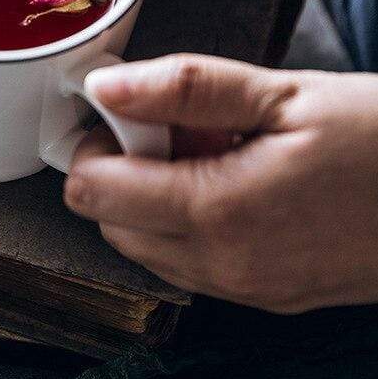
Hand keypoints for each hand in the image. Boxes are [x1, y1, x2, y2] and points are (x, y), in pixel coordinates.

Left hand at [64, 54, 377, 312]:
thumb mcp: (284, 94)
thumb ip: (184, 88)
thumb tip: (105, 85)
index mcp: (219, 211)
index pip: (92, 189)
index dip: (96, 139)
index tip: (125, 107)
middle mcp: (223, 264)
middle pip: (109, 220)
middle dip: (120, 166)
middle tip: (171, 123)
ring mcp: (244, 287)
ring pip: (144, 244)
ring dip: (150, 192)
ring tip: (208, 145)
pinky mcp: (264, 293)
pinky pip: (187, 259)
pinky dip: (184, 217)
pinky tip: (229, 175)